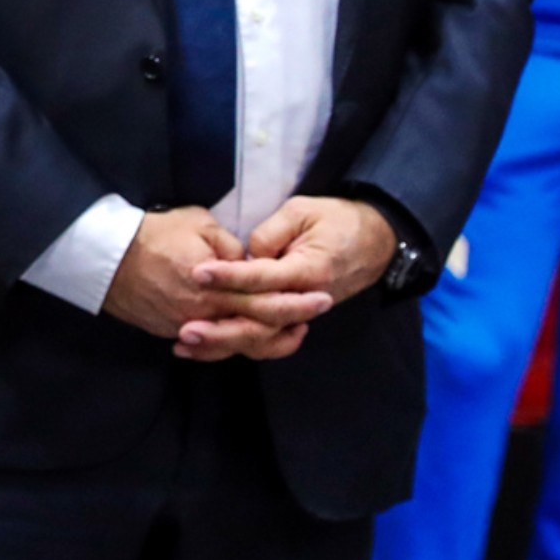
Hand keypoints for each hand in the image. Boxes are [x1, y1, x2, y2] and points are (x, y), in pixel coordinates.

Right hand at [100, 206, 331, 361]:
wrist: (106, 256)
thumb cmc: (154, 234)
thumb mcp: (199, 224)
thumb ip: (231, 248)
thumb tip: (249, 262)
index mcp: (215, 285)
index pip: (266, 300)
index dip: (297, 301)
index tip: (321, 296)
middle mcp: (204, 313)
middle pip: (257, 328)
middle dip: (290, 322)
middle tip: (316, 314)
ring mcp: (187, 327)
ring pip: (236, 344)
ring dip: (266, 340)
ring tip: (289, 333)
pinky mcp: (172, 332)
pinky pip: (211, 346)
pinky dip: (234, 344)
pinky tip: (250, 339)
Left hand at [189, 195, 395, 349]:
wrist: (374, 239)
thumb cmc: (336, 220)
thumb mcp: (303, 211)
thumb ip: (271, 233)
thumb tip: (246, 256)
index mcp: (308, 270)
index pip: (264, 278)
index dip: (229, 277)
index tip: (198, 273)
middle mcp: (305, 298)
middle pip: (260, 321)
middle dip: (221, 327)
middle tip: (185, 329)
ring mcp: (301, 313)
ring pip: (261, 339)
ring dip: (223, 344)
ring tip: (184, 344)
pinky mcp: (294, 318)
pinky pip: (265, 339)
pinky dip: (236, 345)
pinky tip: (204, 348)